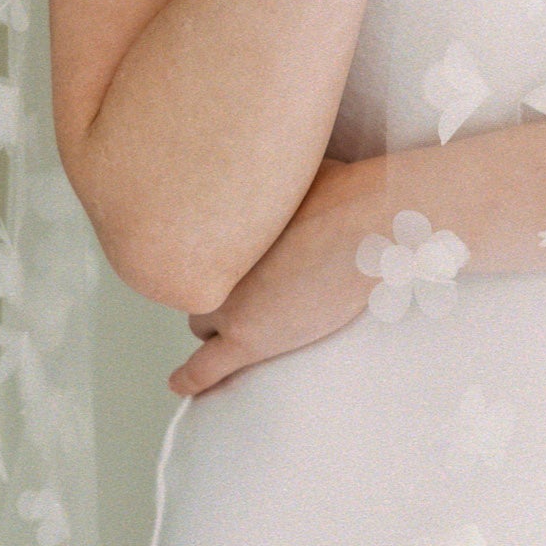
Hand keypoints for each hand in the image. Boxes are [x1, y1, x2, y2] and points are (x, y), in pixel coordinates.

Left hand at [168, 155, 372, 395]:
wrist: (367, 224)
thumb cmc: (345, 189)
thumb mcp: (294, 172)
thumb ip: (272, 183)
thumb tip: (277, 160)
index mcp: (221, 226)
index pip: (199, 250)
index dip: (216, 256)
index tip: (226, 257)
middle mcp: (213, 263)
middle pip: (200, 286)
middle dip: (219, 289)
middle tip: (248, 289)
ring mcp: (228, 303)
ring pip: (203, 326)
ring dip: (219, 326)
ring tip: (233, 332)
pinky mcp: (248, 338)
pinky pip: (206, 366)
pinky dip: (190, 378)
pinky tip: (177, 386)